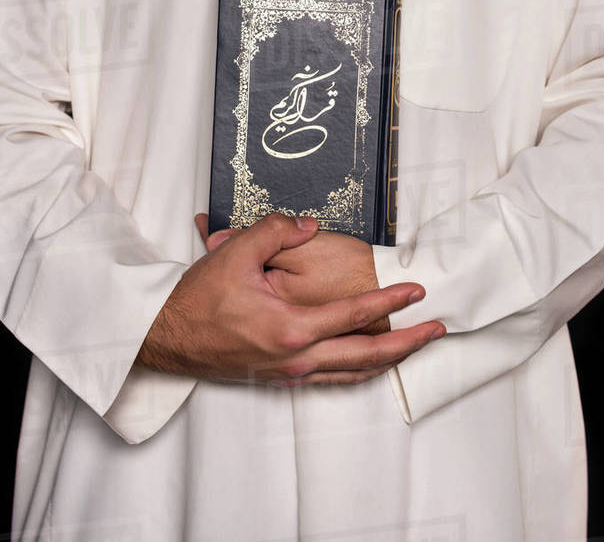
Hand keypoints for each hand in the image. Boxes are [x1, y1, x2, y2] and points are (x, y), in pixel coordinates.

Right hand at [137, 212, 445, 387]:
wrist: (167, 338)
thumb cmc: (197, 300)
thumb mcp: (235, 253)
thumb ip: (276, 230)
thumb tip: (309, 224)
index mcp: (291, 328)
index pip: (356, 314)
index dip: (392, 301)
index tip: (418, 292)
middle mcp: (297, 357)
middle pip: (368, 356)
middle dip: (408, 343)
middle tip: (436, 329)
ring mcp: (290, 372)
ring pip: (353, 373)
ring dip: (389, 360)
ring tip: (414, 346)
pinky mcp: (281, 378)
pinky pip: (332, 379)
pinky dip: (359, 370)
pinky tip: (369, 362)